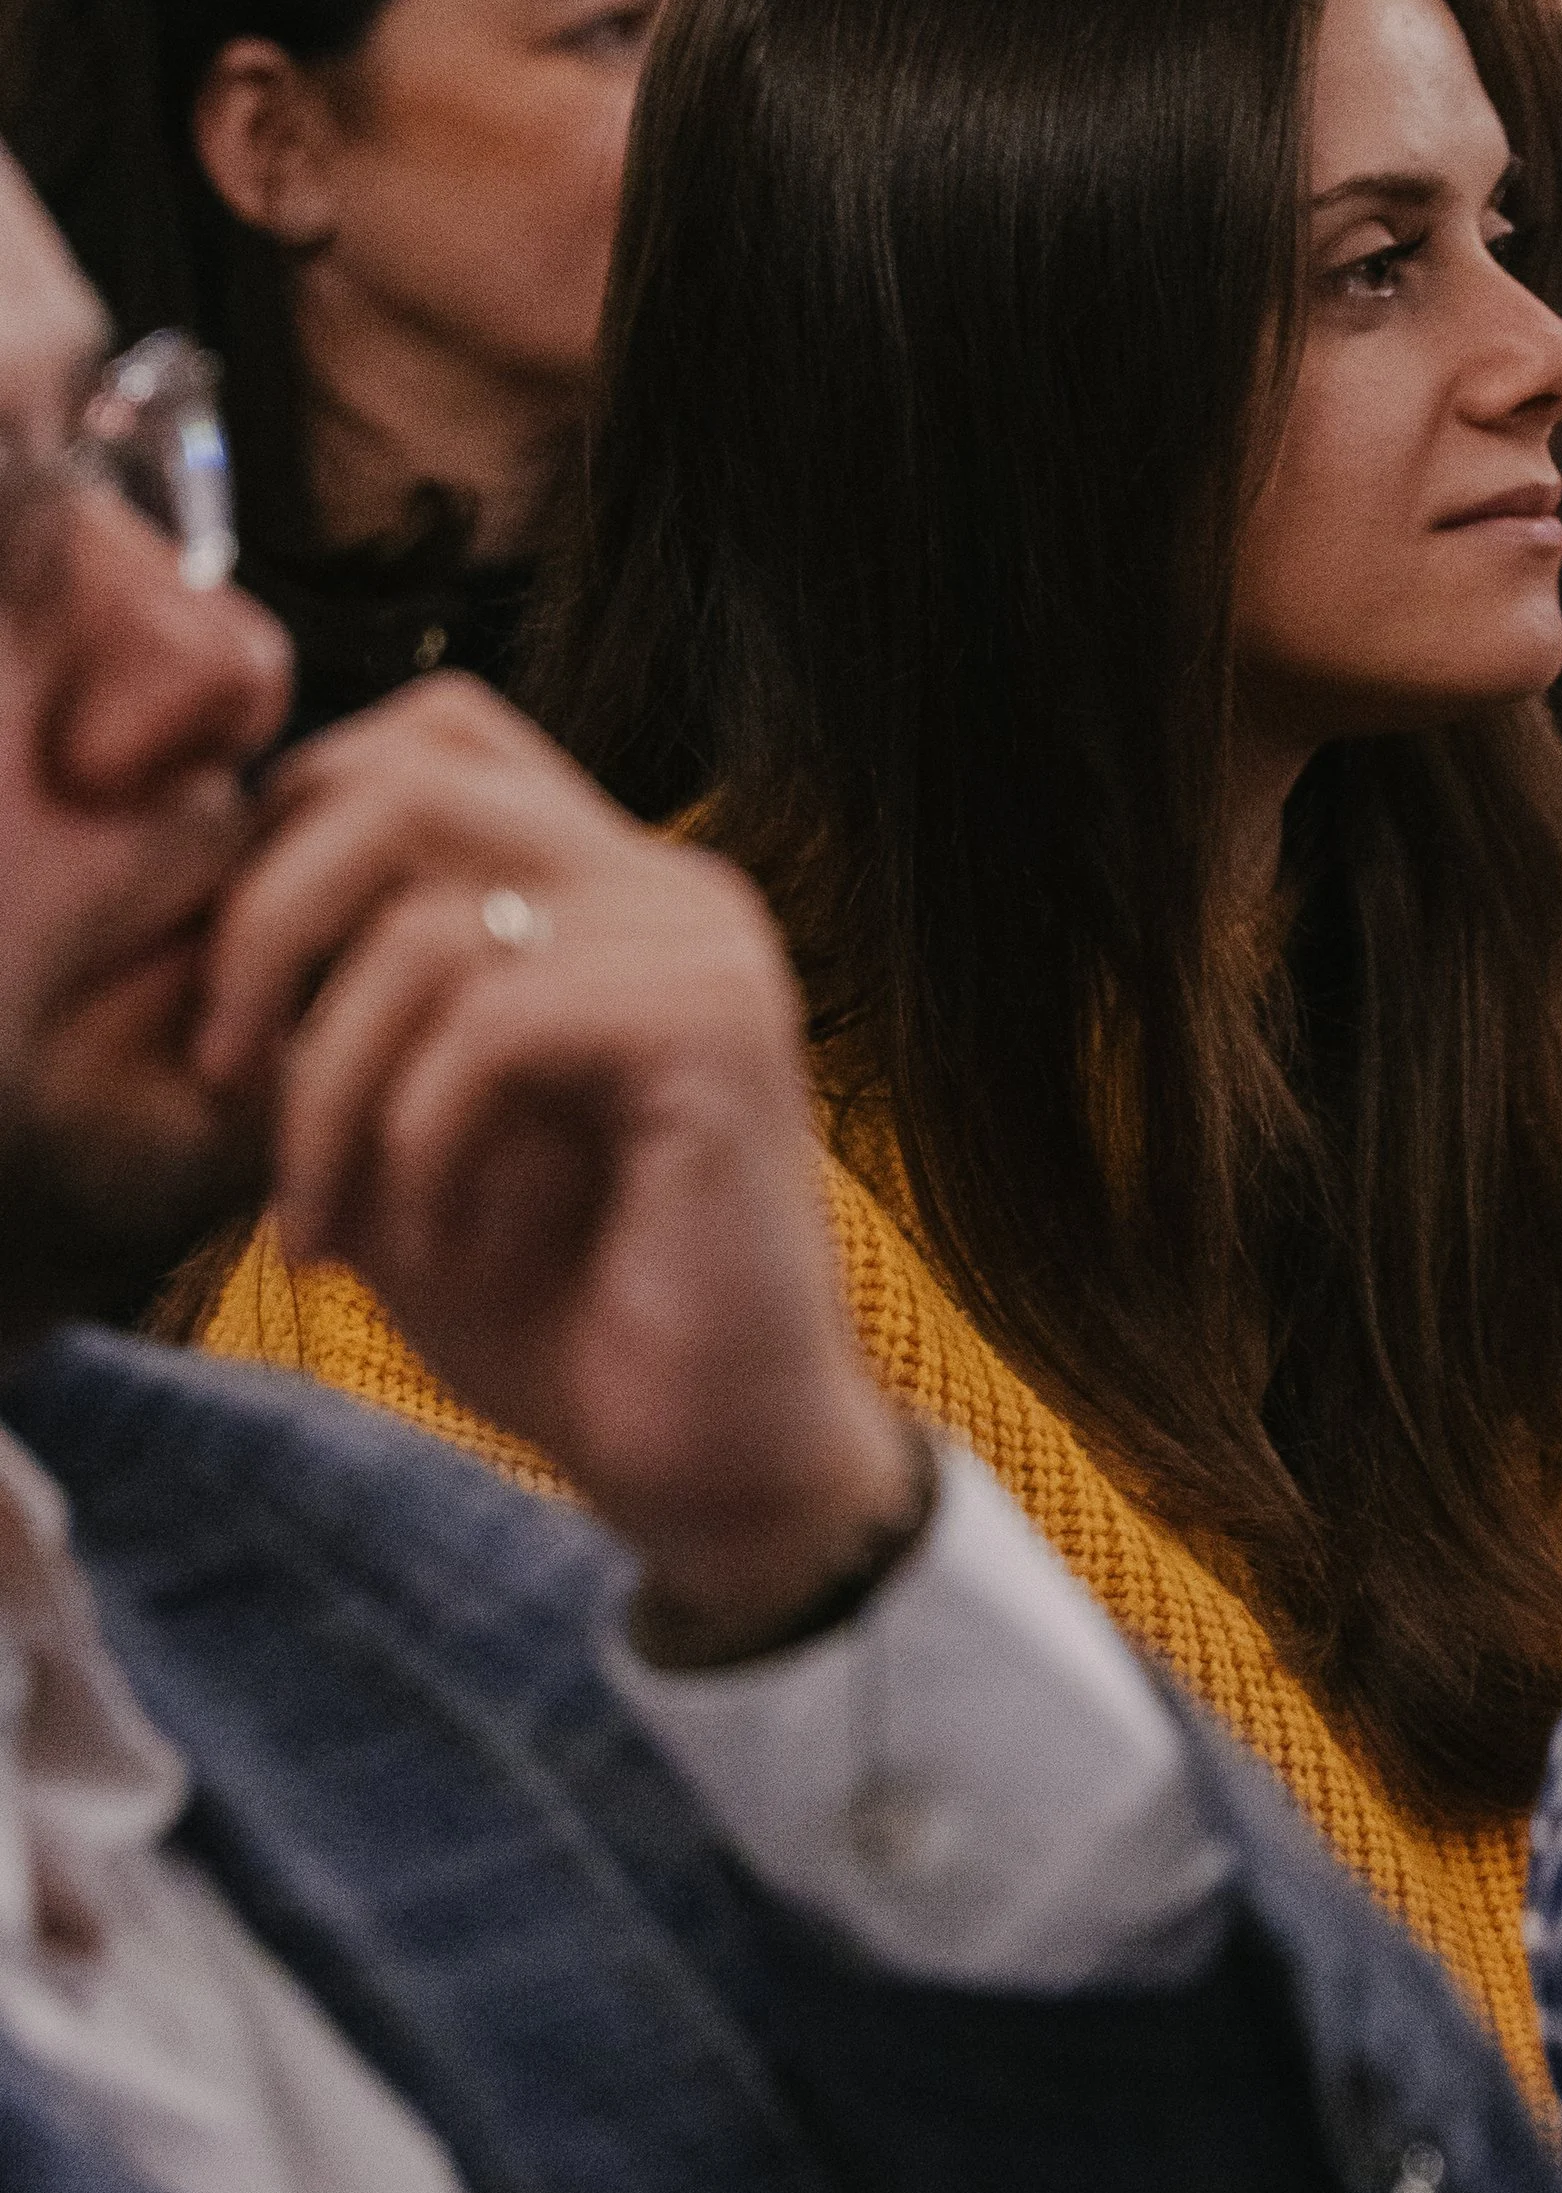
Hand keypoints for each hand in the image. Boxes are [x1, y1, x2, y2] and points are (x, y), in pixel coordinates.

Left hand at [190, 677, 920, 1659]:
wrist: (711, 1459)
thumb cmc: (564, 1309)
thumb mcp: (402, 1137)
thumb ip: (336, 1015)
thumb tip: (209, 937)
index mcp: (611, 884)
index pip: (435, 733)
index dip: (297, 825)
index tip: (236, 999)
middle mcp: (672, 886)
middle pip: (415, 777)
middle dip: (271, 922)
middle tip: (224, 1074)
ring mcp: (708, 949)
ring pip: (435, 924)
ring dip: (328, 1088)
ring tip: (322, 1220)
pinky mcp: (720, 1035)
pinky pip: (498, 1024)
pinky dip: (419, 1139)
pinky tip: (432, 1241)